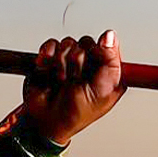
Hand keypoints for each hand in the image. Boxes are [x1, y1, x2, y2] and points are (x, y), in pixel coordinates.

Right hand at [22, 30, 123, 144]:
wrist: (47, 121)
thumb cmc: (76, 113)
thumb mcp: (102, 91)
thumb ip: (110, 62)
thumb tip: (110, 36)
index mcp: (107, 72)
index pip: (108, 46)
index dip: (99, 52)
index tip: (92, 63)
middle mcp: (90, 65)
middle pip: (87, 42)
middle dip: (77, 62)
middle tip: (75, 81)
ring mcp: (70, 61)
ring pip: (68, 43)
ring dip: (62, 63)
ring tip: (61, 81)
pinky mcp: (52, 58)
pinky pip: (51, 44)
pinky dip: (48, 54)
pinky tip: (47, 67)